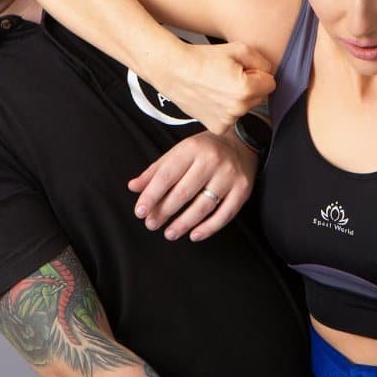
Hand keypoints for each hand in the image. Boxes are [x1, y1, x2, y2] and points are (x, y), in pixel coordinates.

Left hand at [129, 131, 256, 241]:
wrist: (243, 142)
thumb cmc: (205, 149)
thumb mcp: (179, 152)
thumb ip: (156, 170)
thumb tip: (133, 187)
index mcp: (192, 149)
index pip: (167, 176)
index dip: (151, 195)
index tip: (140, 211)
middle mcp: (212, 161)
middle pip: (184, 193)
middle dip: (164, 212)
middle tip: (151, 224)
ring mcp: (229, 176)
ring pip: (203, 206)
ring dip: (184, 223)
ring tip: (169, 233)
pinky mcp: (242, 190)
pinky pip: (225, 214)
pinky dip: (209, 228)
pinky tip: (194, 235)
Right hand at [154, 42, 275, 134]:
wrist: (175, 70)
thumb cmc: (203, 58)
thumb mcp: (238, 49)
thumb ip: (263, 62)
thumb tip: (270, 73)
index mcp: (247, 89)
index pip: (270, 84)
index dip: (258, 74)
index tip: (243, 70)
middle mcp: (238, 109)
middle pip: (258, 97)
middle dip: (249, 87)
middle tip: (228, 77)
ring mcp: (227, 120)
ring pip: (245, 108)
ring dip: (237, 99)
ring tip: (217, 86)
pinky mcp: (218, 127)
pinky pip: (232, 118)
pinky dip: (225, 110)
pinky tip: (213, 98)